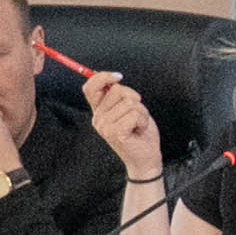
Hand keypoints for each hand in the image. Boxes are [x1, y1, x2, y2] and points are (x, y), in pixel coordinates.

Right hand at [81, 69, 161, 183]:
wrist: (145, 157)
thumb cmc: (139, 131)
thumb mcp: (128, 108)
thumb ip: (119, 95)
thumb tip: (113, 77)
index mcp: (99, 111)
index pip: (90, 87)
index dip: (103, 77)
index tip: (118, 77)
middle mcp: (98, 118)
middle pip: (117, 90)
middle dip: (134, 99)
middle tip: (136, 116)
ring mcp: (105, 127)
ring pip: (130, 102)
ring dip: (141, 112)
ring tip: (138, 124)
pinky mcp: (115, 133)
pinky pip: (135, 114)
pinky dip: (143, 120)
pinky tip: (139, 130)